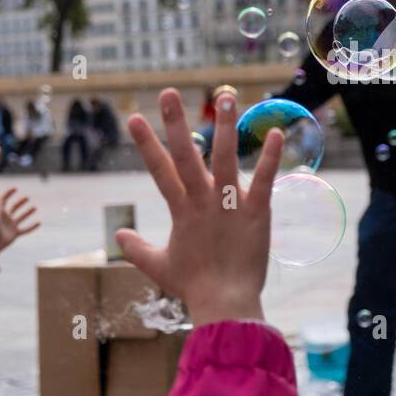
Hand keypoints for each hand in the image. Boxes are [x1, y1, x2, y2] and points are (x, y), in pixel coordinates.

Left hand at [0, 188, 40, 254]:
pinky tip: (39, 223)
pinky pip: (25, 230)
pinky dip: (32, 227)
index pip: (3, 200)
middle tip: (27, 198)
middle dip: (20, 202)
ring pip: (21, 217)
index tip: (15, 188)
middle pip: (13, 207)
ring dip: (27, 213)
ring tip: (34, 208)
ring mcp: (11, 226)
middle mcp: (5, 218)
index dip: (8, 193)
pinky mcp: (15, 234)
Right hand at [116, 87, 283, 328]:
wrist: (225, 304)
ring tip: (225, 96)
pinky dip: (271, 158)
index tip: (134, 117)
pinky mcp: (256, 212)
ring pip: (227, 158)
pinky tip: (276, 132)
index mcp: (180, 211)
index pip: (159, 171)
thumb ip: (137, 249)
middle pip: (186, 156)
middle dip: (175, 123)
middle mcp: (202, 201)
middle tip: (169, 92)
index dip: (147, 144)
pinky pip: (265, 180)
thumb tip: (118, 235)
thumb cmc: (194, 287)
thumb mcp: (159, 267)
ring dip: (225, 127)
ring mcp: (229, 205)